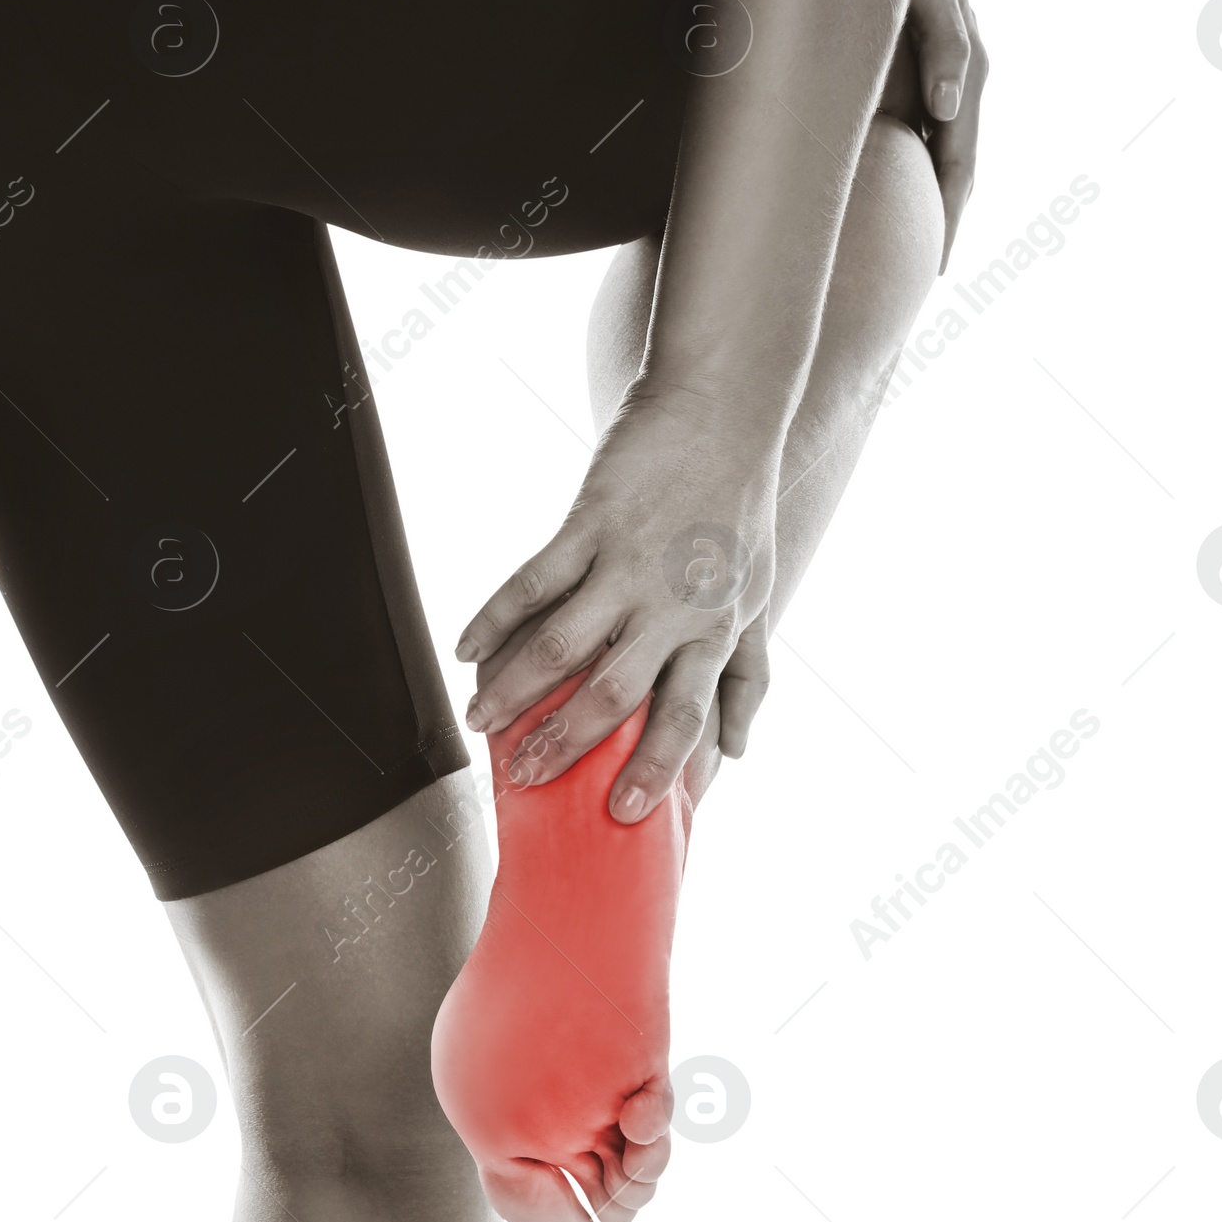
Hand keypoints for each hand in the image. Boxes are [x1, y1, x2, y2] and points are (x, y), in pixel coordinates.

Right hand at [455, 385, 775, 821]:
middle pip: (613, 691)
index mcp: (714, 629)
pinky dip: (493, 616)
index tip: (623, 813)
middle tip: (524, 780)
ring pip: (562, 644)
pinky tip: (464, 649)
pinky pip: (531, 580)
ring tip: (478, 724)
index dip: (657, 767)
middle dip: (565, 742)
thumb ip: (746, 678)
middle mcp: (673, 603)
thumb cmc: (738, 509)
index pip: (684, 714)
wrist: (722, 408)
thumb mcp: (757, 596)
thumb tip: (738, 753)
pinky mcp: (590, 519)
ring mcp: (628, 561)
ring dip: (515, 689)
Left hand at [905, 0, 988, 271]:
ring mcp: (944, 74)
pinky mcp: (924, 67)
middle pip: (956, 166)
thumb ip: (941, 42)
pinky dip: (921, 165)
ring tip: (924, 245)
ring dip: (936, 197)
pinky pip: (927, 130)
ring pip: (944, 151)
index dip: (948, 214)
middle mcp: (960, 78)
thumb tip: (946, 110)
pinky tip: (905, 189)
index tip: (936, 264)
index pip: (959, 161)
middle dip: (945, 220)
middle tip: (929, 274)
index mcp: (964, 70)